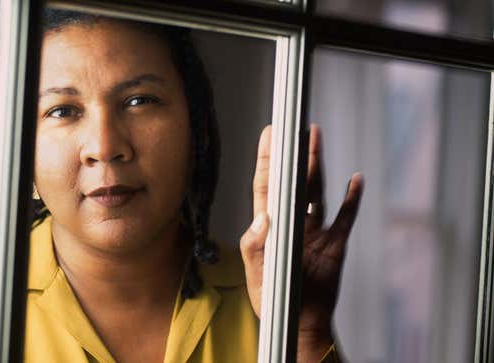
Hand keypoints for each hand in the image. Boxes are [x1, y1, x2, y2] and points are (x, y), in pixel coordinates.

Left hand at [240, 124, 362, 359]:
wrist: (299, 323)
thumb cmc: (272, 298)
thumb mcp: (256, 272)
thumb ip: (255, 245)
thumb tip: (262, 217)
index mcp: (270, 226)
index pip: (266, 186)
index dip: (267, 160)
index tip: (269, 134)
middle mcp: (292, 222)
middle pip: (294, 182)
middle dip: (295, 155)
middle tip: (298, 129)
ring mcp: (314, 231)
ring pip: (317, 192)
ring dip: (318, 167)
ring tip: (316, 140)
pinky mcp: (334, 244)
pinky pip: (345, 217)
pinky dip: (352, 200)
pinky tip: (355, 179)